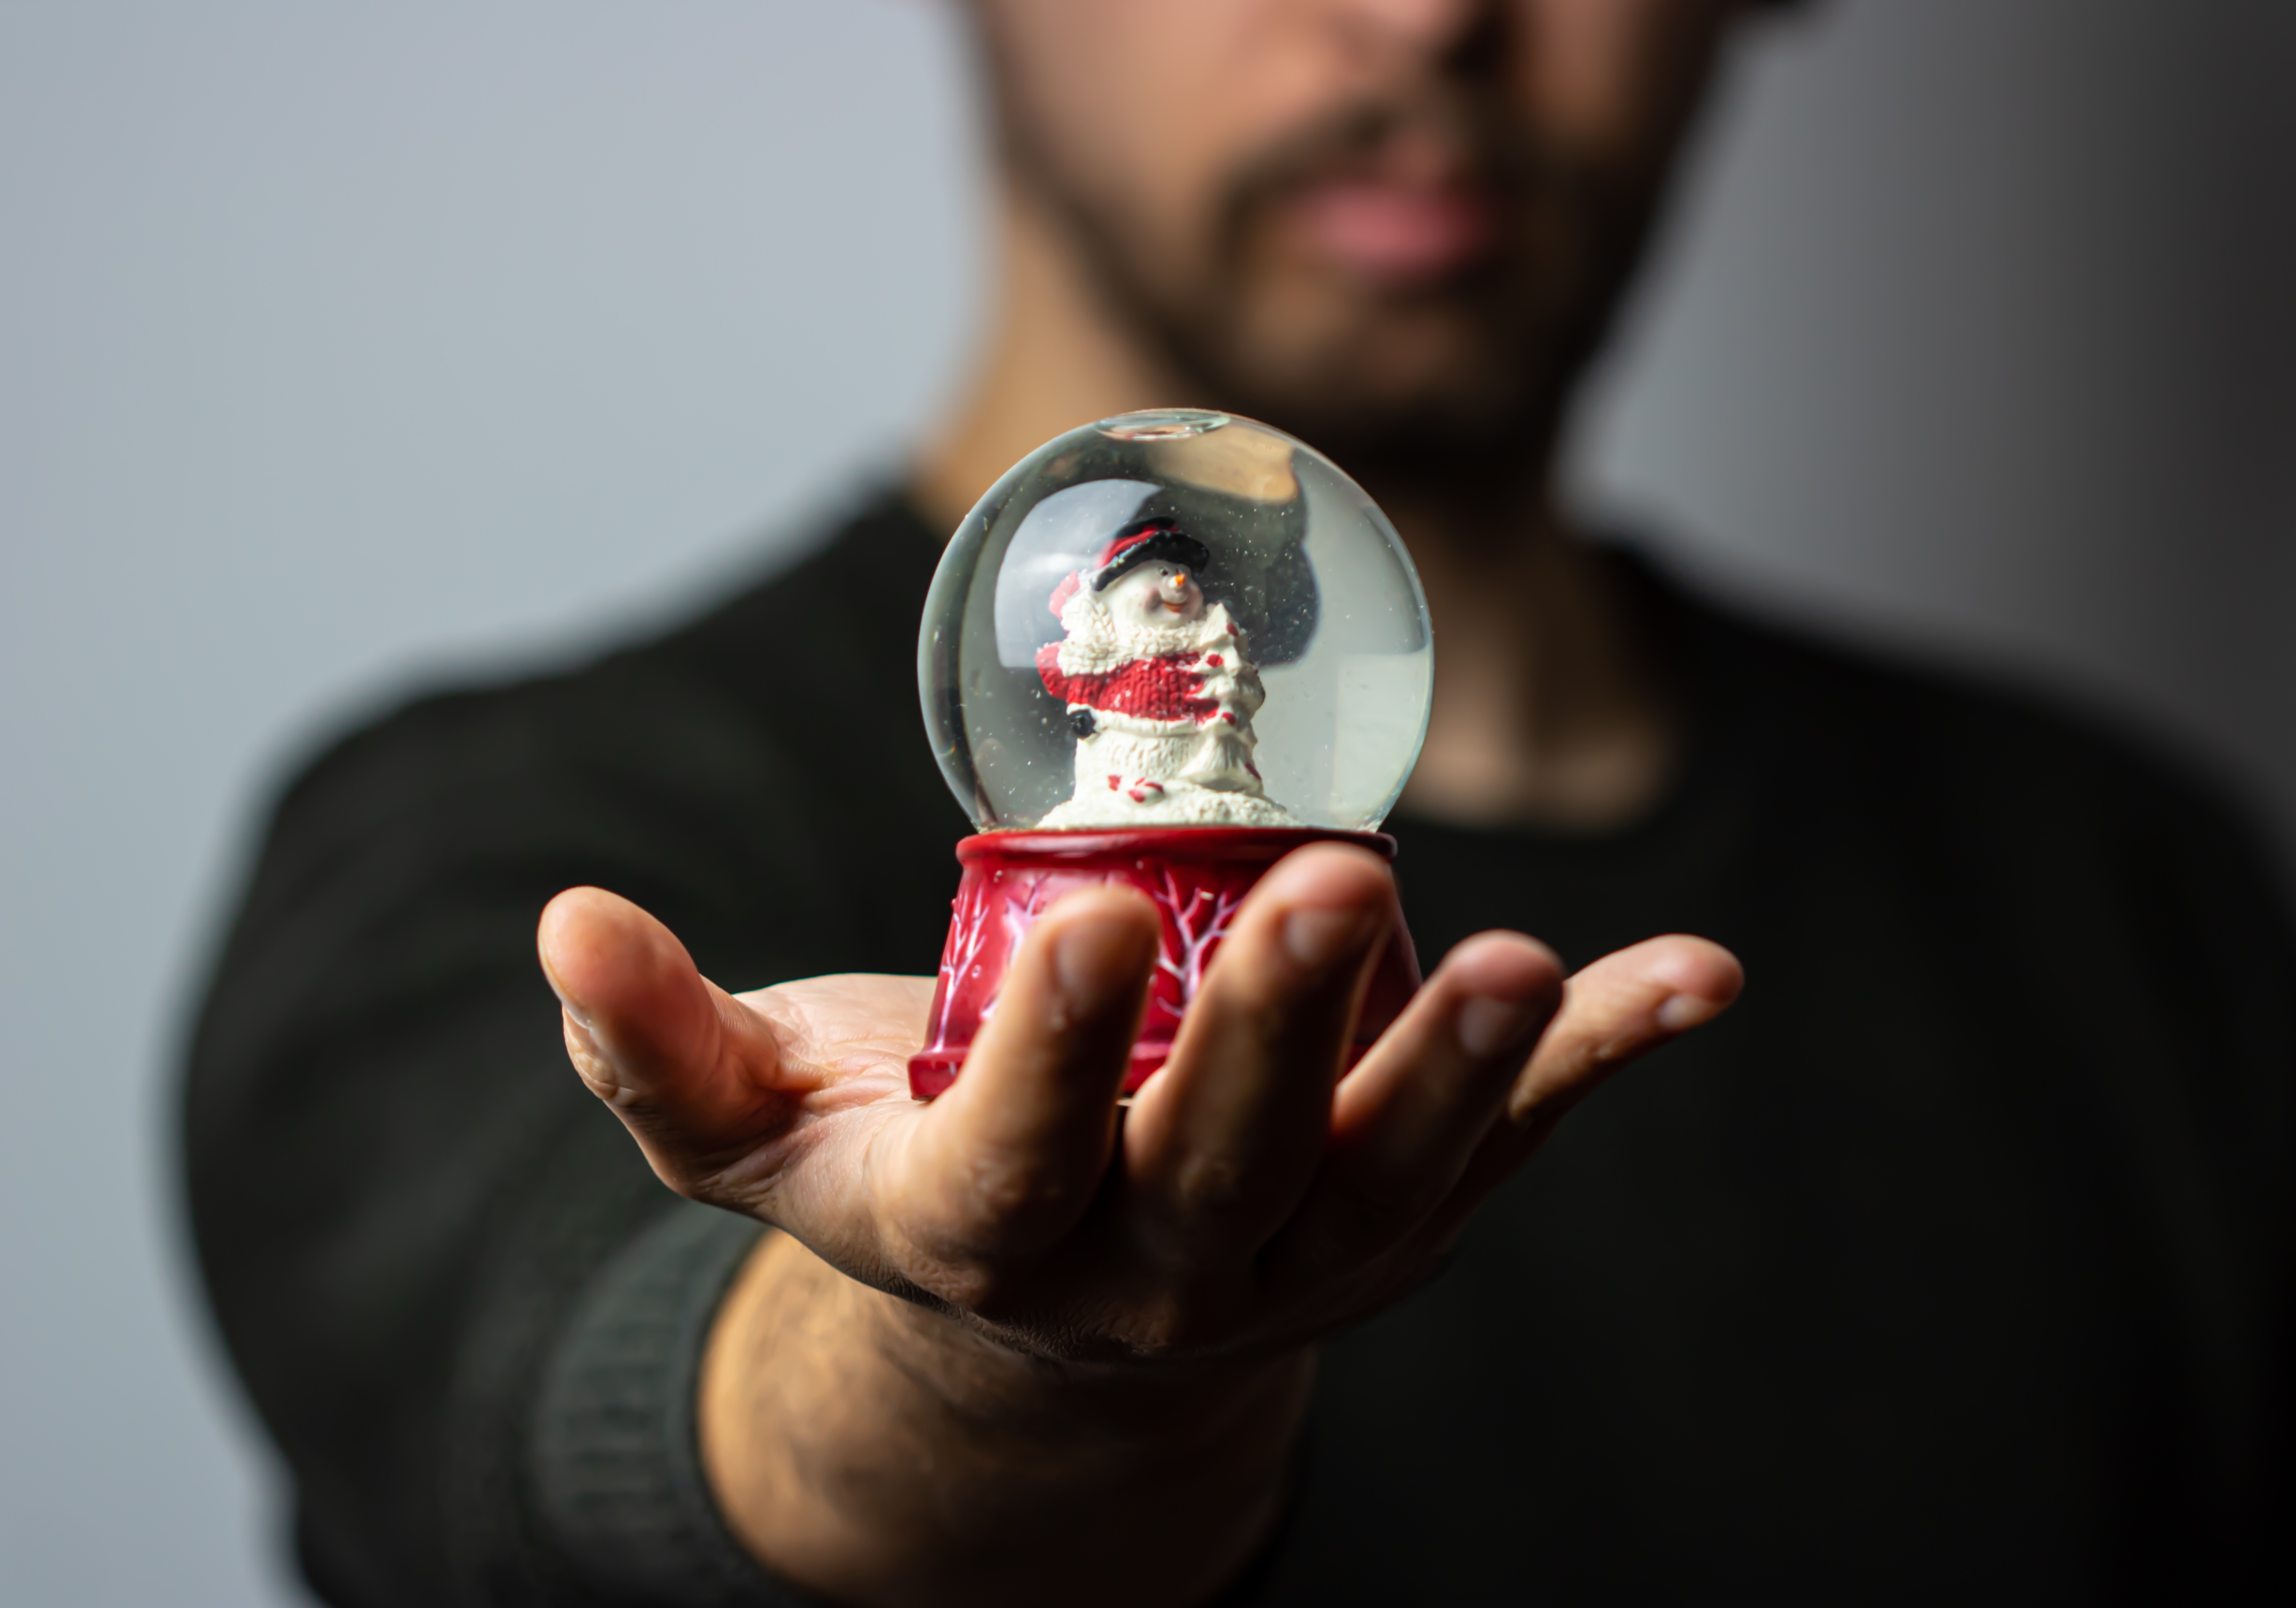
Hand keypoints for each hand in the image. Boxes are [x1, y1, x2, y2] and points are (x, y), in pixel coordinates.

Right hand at [536, 844, 1739, 1602]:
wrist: (1044, 1322)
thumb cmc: (905, 1174)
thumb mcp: (756, 1136)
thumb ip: (660, 1048)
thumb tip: (562, 924)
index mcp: (987, 1233)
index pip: (1013, 1162)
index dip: (1045, 1053)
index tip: (1077, 917)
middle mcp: (1151, 1269)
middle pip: (1221, 1168)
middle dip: (1273, 1037)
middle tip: (1322, 888)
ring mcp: (1296, 1253)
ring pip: (1387, 1174)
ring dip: (1467, 1071)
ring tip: (1530, 962)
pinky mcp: (1398, 1214)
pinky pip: (1509, 1145)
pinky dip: (1603, 1064)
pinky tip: (1703, 976)